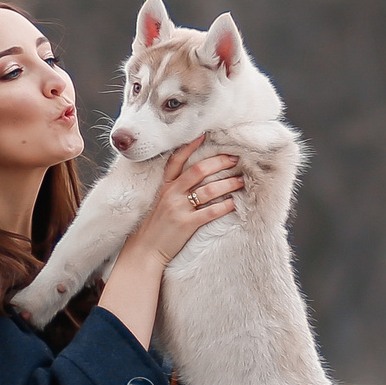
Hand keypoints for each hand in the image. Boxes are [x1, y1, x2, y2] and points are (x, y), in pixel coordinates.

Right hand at [125, 142, 241, 268]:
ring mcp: (178, 208)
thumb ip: (174, 189)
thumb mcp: (160, 202)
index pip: (177, 160)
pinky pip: (210, 211)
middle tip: (235, 158)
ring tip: (240, 180)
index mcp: (165, 186)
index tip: (204, 135)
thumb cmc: (155, 227)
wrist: (145, 250)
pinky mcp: (186, 224)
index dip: (190, 146)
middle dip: (219, 162)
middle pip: (198, 170)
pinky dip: (224, 206)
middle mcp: (171, 194)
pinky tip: (234, 202)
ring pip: (208, 190)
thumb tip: (195, 180)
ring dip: (228, 183)